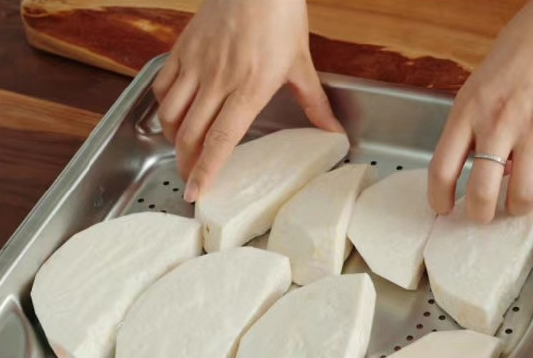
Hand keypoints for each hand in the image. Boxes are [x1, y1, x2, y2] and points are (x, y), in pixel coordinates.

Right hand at [153, 0, 342, 201]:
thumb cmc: (281, 17)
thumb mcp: (302, 64)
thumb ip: (315, 103)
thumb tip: (334, 132)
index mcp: (249, 89)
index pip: (222, 140)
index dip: (206, 170)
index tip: (195, 193)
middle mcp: (218, 81)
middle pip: (191, 134)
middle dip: (186, 164)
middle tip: (188, 178)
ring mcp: (196, 65)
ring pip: (171, 114)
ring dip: (173, 138)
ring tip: (182, 149)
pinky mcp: (183, 49)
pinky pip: (162, 86)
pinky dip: (164, 106)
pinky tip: (173, 113)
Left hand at [428, 0, 532, 222]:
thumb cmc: (508, 64)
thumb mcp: (473, 93)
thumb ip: (470, 133)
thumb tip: (483, 174)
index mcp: (466, 113)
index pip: (441, 168)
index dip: (439, 198)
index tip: (443, 209)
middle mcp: (497, 124)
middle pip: (482, 192)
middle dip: (480, 215)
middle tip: (481, 216)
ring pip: (523, 194)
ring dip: (517, 208)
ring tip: (514, 204)